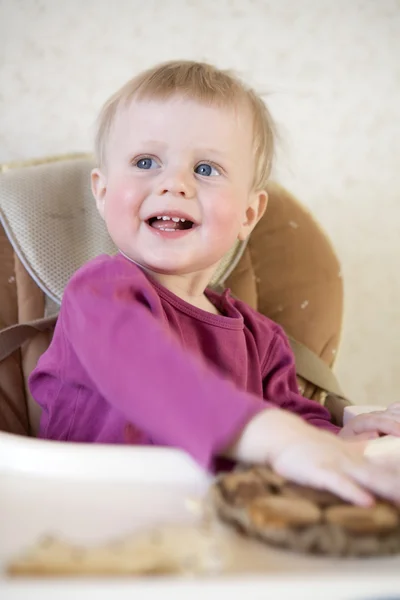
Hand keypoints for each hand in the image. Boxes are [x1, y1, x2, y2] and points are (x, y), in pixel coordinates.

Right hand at [225, 408, 399, 505]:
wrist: (281, 434)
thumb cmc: (307, 446)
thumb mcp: (336, 448)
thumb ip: (357, 449)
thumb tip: (373, 444)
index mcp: (355, 456)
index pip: (386, 467)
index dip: (398, 474)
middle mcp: (351, 460)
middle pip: (383, 475)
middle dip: (397, 485)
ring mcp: (336, 464)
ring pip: (368, 478)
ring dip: (388, 488)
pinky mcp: (319, 471)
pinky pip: (339, 484)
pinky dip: (353, 493)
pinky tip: (368, 502)